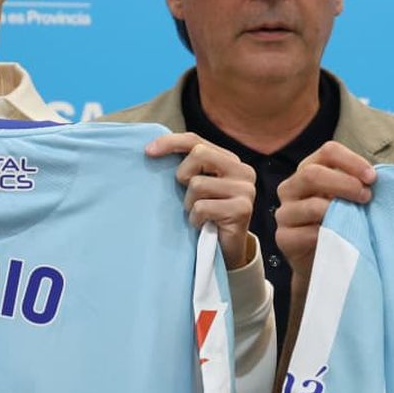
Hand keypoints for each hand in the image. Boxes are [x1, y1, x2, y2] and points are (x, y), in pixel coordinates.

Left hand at [145, 132, 256, 268]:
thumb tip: (153, 149)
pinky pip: (202, 207)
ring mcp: (245, 190)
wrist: (227, 251)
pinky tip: (204, 225)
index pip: (197, 141)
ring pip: (197, 184)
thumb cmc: (208, 216)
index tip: (148, 152)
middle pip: (199, 154)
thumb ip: (189, 166)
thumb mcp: (197, 187)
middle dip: (183, 175)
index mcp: (231, 160)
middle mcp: (243, 171)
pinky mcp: (241, 209)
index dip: (171, 142)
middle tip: (188, 195)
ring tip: (199, 214)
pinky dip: (195, 219)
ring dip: (189, 204)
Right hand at [275, 142, 375, 279]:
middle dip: (345, 184)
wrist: (324, 260)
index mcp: (307, 170)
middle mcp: (290, 188)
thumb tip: (376, 179)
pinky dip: (329, 234)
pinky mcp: (284, 238)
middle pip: (312, 174)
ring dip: (339, 212)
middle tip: (366, 197)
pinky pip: (307, 233)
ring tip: (357, 220)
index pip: (327, 152)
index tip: (372, 178)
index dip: (352, 161)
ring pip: (311, 206)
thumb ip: (356, 185)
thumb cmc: (339, 223)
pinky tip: (341, 238)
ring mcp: (284, 213)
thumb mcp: (347, 199)